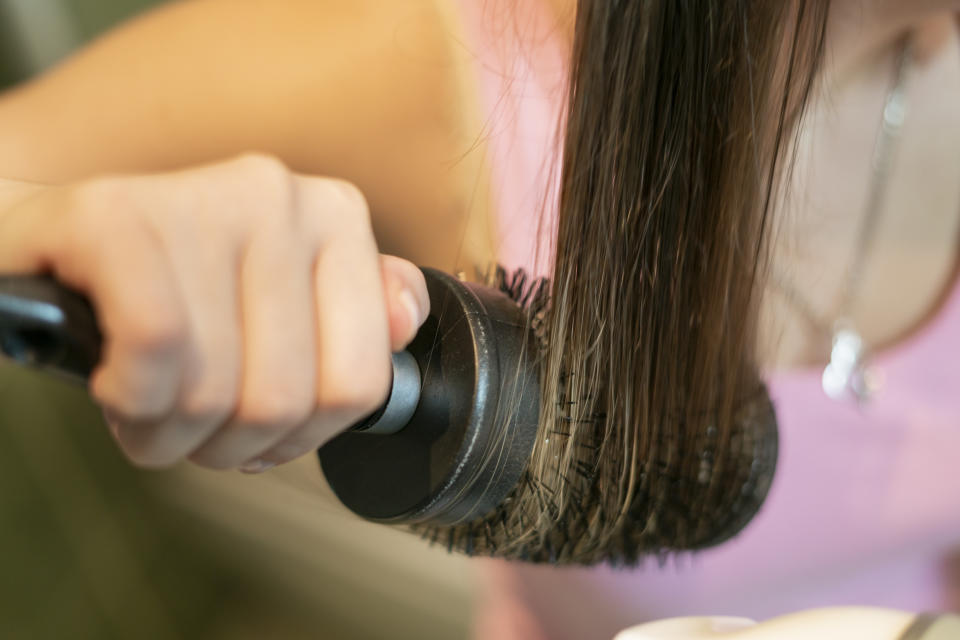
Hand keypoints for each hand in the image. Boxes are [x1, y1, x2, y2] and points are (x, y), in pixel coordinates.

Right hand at [0, 155, 429, 470]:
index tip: (256, 430)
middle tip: (185, 426)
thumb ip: (358, 310)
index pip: (359, 385)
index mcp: (334, 217)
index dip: (300, 438)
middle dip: (224, 443)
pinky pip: (157, 349)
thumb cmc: (172, 287)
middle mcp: (279, 195)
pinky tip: (115, 382)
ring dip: (168, 433)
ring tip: (145, 407)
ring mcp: (202, 199)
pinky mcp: (116, 216)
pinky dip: (131, 398)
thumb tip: (403, 318)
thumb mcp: (275, 298)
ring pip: (217, 390)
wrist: (53, 248)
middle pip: (284, 399)